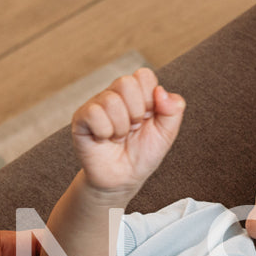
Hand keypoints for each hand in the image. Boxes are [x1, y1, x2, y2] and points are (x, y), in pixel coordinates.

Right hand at [71, 67, 184, 195]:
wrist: (123, 179)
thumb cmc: (143, 154)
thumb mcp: (166, 133)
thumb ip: (173, 109)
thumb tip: (161, 90)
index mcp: (136, 93)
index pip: (144, 76)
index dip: (150, 100)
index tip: (148, 118)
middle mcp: (115, 94)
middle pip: (126, 82)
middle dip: (136, 113)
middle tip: (133, 129)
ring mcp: (97, 104)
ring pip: (111, 100)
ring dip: (121, 127)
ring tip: (119, 137)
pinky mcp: (81, 118)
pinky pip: (94, 113)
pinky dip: (104, 132)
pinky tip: (104, 139)